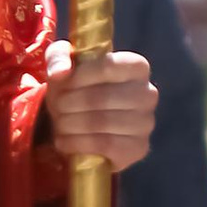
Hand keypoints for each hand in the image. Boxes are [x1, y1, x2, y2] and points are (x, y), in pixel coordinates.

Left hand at [43, 44, 156, 175]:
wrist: (81, 122)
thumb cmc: (75, 86)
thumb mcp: (62, 62)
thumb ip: (58, 58)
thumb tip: (61, 72)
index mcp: (137, 66)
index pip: (110, 66)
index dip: (80, 75)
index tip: (62, 82)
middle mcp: (148, 93)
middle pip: (103, 97)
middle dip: (71, 103)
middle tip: (58, 107)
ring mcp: (146, 123)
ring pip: (103, 122)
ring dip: (71, 124)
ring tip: (60, 124)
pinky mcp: (138, 149)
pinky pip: (106, 145)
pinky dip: (78, 143)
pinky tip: (65, 141)